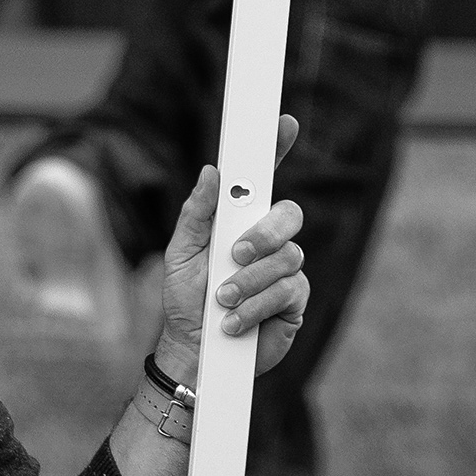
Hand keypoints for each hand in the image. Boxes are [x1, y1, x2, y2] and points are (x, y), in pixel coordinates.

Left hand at [151, 116, 311, 381]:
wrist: (195, 351)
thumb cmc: (185, 299)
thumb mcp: (180, 253)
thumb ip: (197, 214)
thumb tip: (212, 170)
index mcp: (240, 221)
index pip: (264, 180)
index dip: (278, 148)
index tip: (284, 123)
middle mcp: (268, 240)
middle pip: (289, 215)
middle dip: (264, 233)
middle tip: (236, 253)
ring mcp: (285, 270)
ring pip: (287, 257)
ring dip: (249, 281)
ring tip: (222, 300)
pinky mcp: (294, 302)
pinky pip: (288, 291)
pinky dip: (256, 305)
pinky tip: (234, 321)